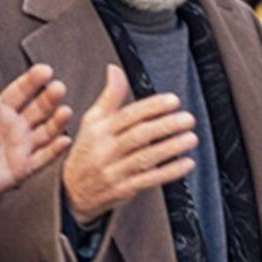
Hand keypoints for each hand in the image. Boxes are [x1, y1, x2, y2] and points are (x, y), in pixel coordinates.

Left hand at [0, 64, 72, 211]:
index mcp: (1, 111)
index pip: (20, 92)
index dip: (32, 81)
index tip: (44, 70)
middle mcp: (16, 126)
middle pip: (38, 109)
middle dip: (49, 99)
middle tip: (59, 88)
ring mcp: (22, 147)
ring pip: (45, 131)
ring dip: (57, 122)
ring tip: (65, 112)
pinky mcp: (23, 168)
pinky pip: (43, 158)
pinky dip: (54, 150)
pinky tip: (64, 140)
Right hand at [62, 65, 196, 225]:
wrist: (70, 192)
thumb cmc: (86, 151)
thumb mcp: (91, 121)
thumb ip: (109, 96)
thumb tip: (114, 69)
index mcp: (99, 130)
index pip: (128, 115)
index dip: (152, 107)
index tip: (173, 101)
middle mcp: (105, 150)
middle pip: (138, 135)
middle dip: (166, 126)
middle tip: (188, 118)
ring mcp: (113, 171)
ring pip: (145, 158)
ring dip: (171, 148)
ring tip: (191, 138)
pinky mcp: (122, 190)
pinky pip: (148, 180)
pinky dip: (169, 172)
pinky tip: (186, 163)